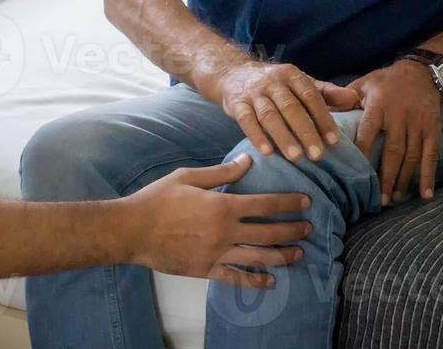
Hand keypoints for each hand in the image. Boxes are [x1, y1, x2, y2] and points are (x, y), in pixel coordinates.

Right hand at [123, 154, 311, 287]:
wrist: (134, 229)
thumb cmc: (159, 199)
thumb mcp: (188, 177)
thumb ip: (221, 172)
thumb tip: (247, 162)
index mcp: (222, 206)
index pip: (265, 204)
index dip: (288, 203)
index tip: (306, 202)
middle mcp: (225, 232)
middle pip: (268, 232)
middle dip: (292, 229)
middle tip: (309, 228)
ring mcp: (217, 253)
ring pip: (259, 257)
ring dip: (283, 255)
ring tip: (299, 253)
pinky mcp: (206, 270)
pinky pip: (236, 278)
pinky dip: (256, 280)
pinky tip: (270, 280)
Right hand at [211, 61, 359, 163]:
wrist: (234, 74)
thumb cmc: (276, 85)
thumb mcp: (301, 84)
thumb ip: (327, 93)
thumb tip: (354, 98)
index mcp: (292, 75)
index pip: (311, 96)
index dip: (323, 118)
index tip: (334, 140)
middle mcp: (273, 82)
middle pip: (291, 107)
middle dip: (305, 131)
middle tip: (318, 155)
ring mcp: (254, 93)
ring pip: (269, 115)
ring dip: (283, 137)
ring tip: (296, 157)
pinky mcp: (237, 104)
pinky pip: (247, 121)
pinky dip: (257, 137)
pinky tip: (267, 153)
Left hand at [349, 60, 442, 205]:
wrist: (421, 72)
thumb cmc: (385, 81)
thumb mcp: (363, 84)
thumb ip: (345, 100)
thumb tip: (322, 116)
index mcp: (379, 105)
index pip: (368, 132)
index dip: (362, 153)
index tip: (354, 174)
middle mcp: (399, 116)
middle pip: (393, 150)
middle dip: (386, 176)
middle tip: (378, 200)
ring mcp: (418, 123)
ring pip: (412, 156)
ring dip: (403, 180)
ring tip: (394, 199)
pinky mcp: (433, 128)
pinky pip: (432, 155)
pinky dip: (429, 176)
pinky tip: (425, 195)